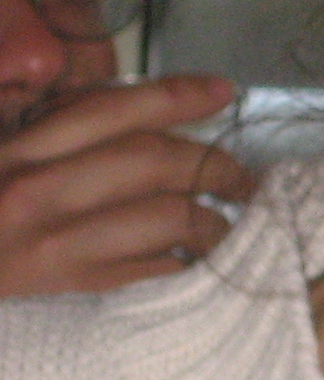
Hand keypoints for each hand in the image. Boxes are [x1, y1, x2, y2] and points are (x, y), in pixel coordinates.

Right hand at [0, 75, 257, 296]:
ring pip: (167, 218)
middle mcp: (35, 190)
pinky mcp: (64, 288)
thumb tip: (135, 105)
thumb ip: (50, 126)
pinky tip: (196, 259)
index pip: (111, 108)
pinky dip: (185, 261)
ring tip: (227, 224)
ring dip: (213, 221)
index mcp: (17, 148)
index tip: (226, 91)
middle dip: (214, 164)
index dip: (177, 95)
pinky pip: (150, 270)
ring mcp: (51, 243)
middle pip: (152, 160)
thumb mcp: (0, 151)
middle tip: (243, 178)